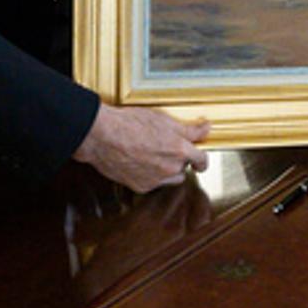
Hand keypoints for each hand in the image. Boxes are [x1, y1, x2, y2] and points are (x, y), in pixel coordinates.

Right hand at [73, 103, 209, 192]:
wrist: (101, 136)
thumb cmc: (129, 124)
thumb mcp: (163, 120)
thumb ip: (188, 129)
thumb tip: (206, 128)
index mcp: (178, 150)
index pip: (201, 159)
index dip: (202, 159)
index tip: (200, 160)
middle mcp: (170, 168)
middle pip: (183, 168)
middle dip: (178, 160)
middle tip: (164, 148)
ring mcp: (155, 179)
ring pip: (170, 178)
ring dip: (166, 170)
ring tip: (151, 155)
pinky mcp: (140, 186)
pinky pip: (152, 183)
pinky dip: (149, 176)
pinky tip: (138, 162)